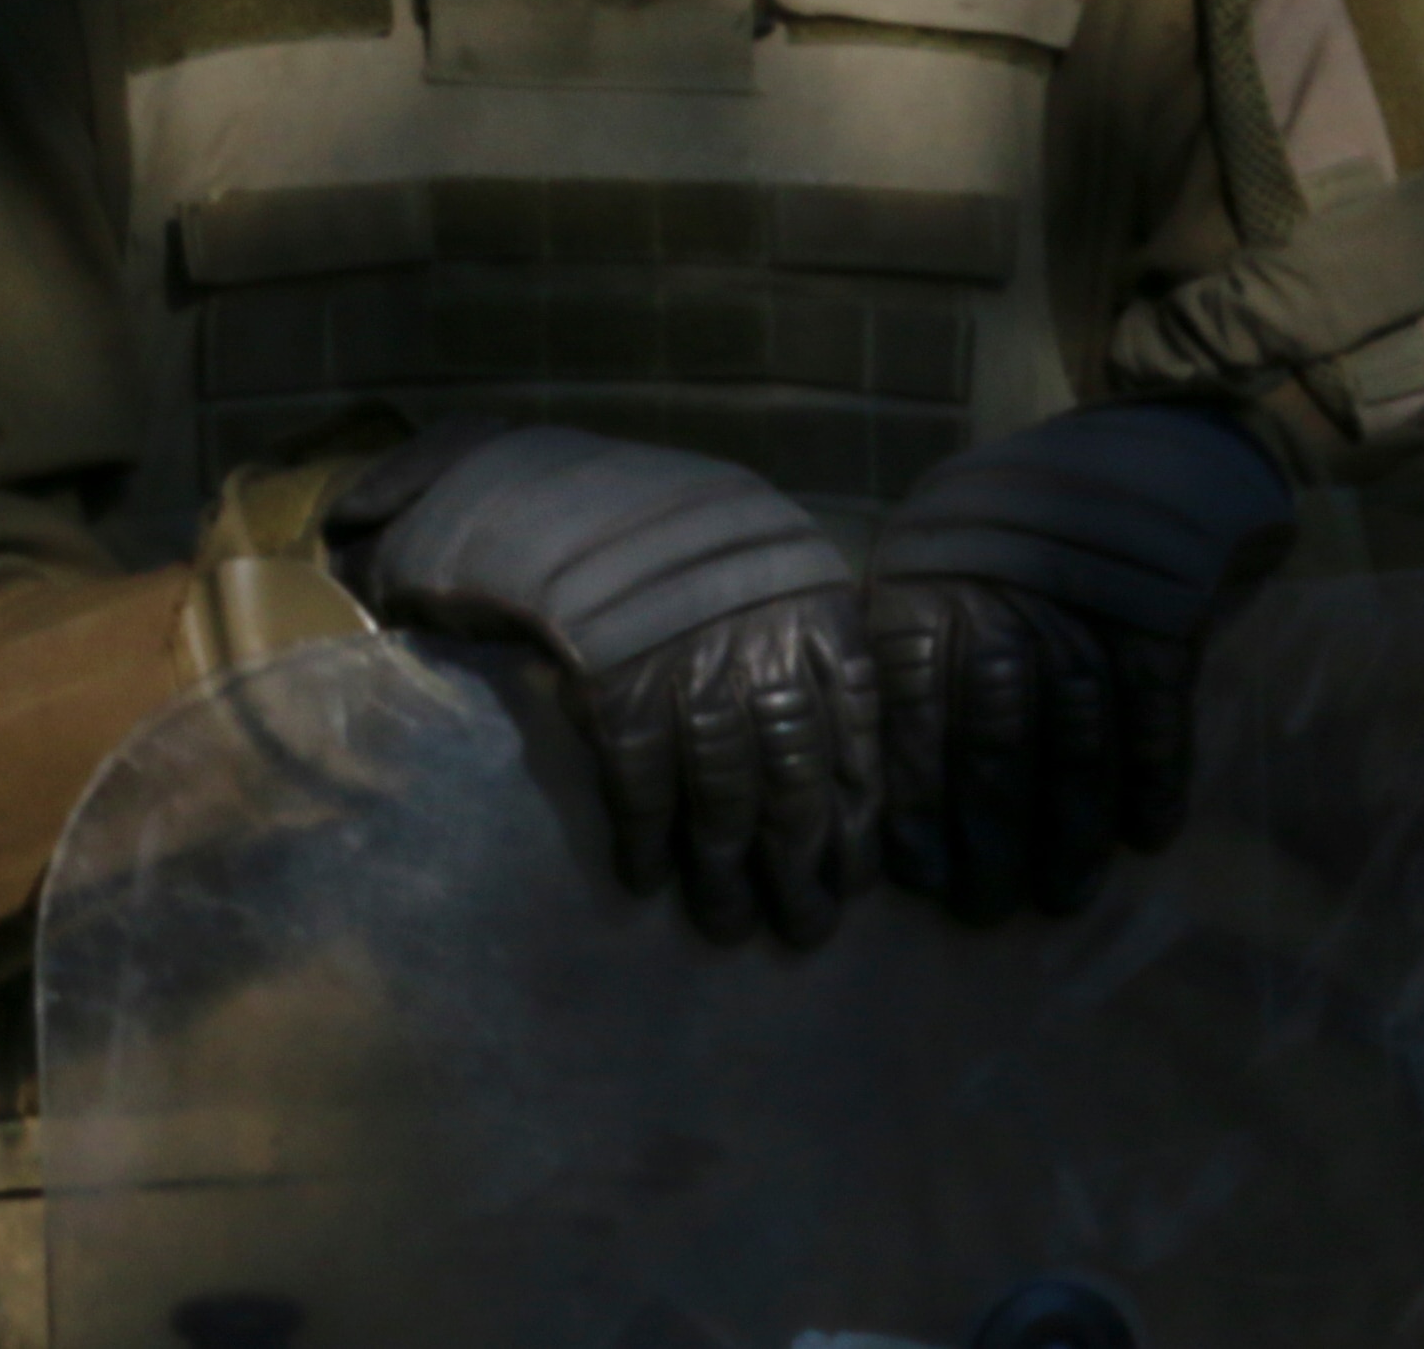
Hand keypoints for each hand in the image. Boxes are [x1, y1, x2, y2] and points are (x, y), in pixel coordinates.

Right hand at [338, 425, 875, 944]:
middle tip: (803, 931)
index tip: (855, 881)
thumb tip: (859, 772)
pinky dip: (644, 837)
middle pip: (796, 780)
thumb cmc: (679, 543)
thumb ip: (814, 656)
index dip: (857, 819)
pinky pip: (640, 783)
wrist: (564, 493)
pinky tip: (644, 878)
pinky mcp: (617, 682)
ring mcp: (689, 663)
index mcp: (816, 610)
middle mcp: (764, 641)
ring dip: (723, 872)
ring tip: (725, 925)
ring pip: (722, 795)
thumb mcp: (770, 572)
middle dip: (802, 865)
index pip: (857, 737)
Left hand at [865, 404, 1293, 923]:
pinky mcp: (1164, 606)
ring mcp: (1086, 596)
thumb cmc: (1014, 534)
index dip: (914, 799)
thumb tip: (868, 792)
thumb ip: (909, 662)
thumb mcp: (934, 568)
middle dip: (988, 832)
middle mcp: (999, 588)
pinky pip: (1156, 707)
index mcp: (924, 580)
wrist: (1143, 451)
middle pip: (991, 734)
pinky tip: (1146, 833)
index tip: (918, 877)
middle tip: (986, 910)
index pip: (908, 709)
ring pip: (1074, 733)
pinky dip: (1153, 773)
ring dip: (1071, 823)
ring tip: (1064, 893)